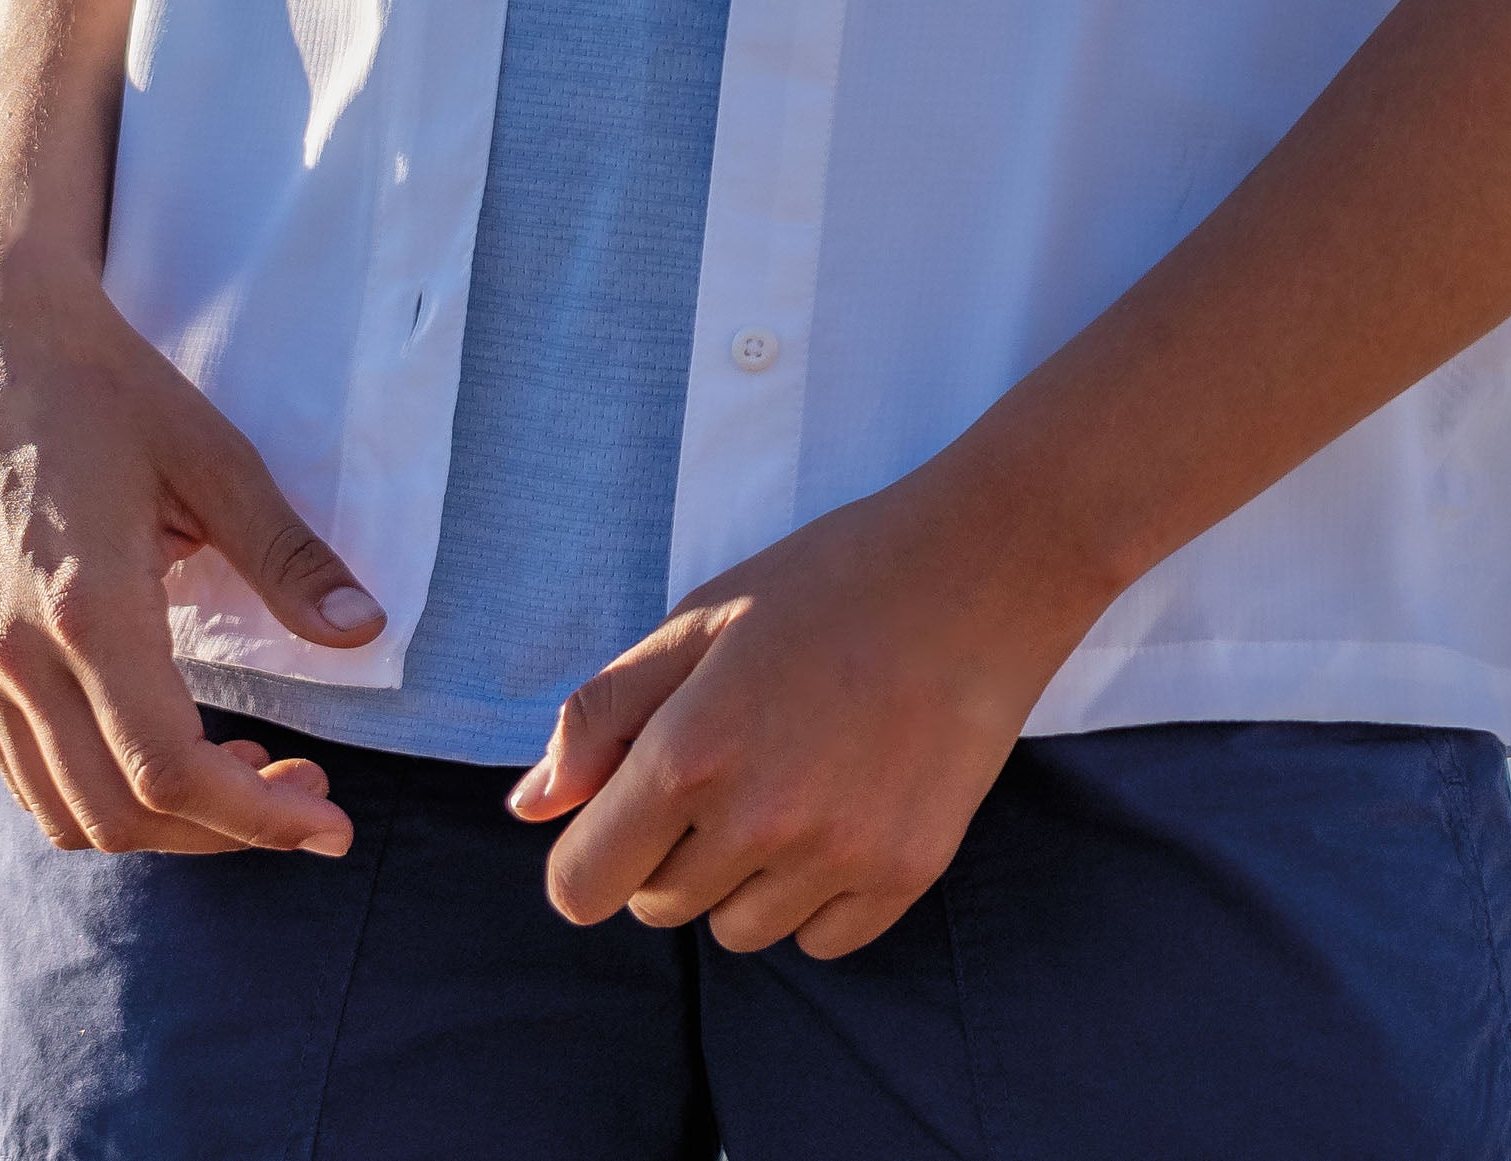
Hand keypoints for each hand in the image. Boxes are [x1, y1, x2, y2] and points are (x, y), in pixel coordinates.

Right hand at [0, 259, 385, 856]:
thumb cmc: (113, 390)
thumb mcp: (216, 458)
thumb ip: (287, 556)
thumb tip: (365, 632)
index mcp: (86, 609)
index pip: (168, 770)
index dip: (254, 818)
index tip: (330, 824)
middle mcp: (17, 657)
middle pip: (118, 815)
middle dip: (223, 831)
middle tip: (308, 793)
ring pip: (64, 811)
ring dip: (162, 823)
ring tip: (248, 772)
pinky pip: (28, 773)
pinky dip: (103, 791)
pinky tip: (171, 743)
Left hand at [505, 469, 1109, 959]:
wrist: (982, 570)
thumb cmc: (832, 579)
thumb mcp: (700, 617)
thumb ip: (602, 715)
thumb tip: (528, 810)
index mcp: (690, 753)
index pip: (582, 887)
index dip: (590, 854)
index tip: (626, 815)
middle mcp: (758, 821)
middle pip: (661, 907)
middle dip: (672, 851)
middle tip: (732, 762)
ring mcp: (838, 856)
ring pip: (740, 931)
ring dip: (744, 878)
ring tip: (794, 781)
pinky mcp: (907, 874)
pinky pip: (822, 940)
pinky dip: (817, 896)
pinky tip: (846, 811)